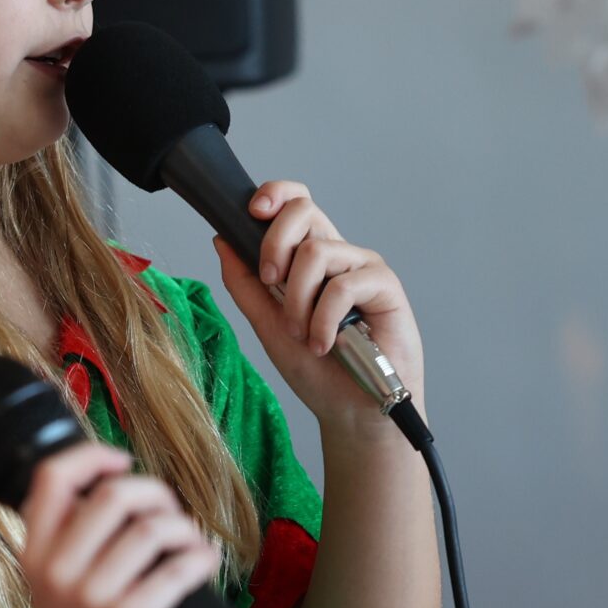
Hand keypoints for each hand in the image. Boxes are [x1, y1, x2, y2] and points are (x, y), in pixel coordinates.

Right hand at [18, 444, 219, 607]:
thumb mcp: (57, 590)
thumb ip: (75, 542)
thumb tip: (127, 490)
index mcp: (34, 556)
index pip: (51, 478)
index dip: (91, 457)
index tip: (120, 462)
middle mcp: (56, 572)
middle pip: (114, 494)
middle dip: (156, 496)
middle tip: (170, 517)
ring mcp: (91, 596)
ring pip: (153, 528)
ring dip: (185, 530)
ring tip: (189, 547)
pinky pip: (180, 566)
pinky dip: (203, 558)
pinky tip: (203, 566)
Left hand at [213, 180, 424, 433]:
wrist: (348, 412)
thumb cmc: (317, 371)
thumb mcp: (266, 324)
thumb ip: (244, 284)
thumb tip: (222, 240)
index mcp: (310, 258)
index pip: (296, 204)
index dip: (275, 195)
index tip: (251, 212)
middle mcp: (338, 255)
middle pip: (305, 210)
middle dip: (274, 246)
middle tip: (270, 285)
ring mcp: (363, 268)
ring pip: (317, 252)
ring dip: (298, 301)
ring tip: (302, 334)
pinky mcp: (386, 287)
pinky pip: (344, 284)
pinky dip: (324, 319)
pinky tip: (325, 343)